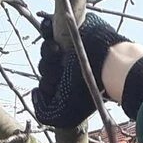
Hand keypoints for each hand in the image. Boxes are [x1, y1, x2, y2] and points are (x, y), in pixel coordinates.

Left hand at [29, 12, 128, 127]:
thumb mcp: (63, 115)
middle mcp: (69, 66)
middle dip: (48, 68)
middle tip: (60, 70)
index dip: (46, 85)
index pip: (47, 83)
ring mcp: (70, 47)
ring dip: (48, 50)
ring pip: (47, 48)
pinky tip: (48, 32)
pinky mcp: (72, 28)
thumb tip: (35, 92)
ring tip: (58, 51)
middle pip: (46, 65)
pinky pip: (49, 28)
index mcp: (68, 85)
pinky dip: (47, 29)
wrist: (107, 64)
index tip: (54, 86)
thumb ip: (44, 112)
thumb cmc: (87, 89)